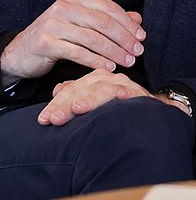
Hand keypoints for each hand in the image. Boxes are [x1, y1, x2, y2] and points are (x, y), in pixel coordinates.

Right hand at [0, 0, 144, 80]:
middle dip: (124, 38)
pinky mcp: (46, 42)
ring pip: (92, 38)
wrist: (22, 51)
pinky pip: (78, 52)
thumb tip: (137, 19)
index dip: (127, 23)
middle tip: (137, 51)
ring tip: (127, 61)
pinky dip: (96, 60)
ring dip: (114, 52)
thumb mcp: (83, 23)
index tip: (141, 36)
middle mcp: (64, 7)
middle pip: (103, 22)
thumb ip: (108, 20)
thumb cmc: (56, 36)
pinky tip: (108, 67)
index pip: (108, 7)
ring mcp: (54, 24)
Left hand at [37, 68, 151, 125]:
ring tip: (77, 109)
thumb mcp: (93, 103)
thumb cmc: (117, 110)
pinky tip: (119, 99)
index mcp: (96, 80)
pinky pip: (132, 93)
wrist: (149, 115)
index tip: (43, 120)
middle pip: (84, 88)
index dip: (56, 103)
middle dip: (67, 104)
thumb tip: (57, 89)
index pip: (72, 89)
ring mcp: (125, 85)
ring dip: (91, 99)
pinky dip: (126, 94)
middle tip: (53, 119)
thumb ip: (77, 95)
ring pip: (104, 90)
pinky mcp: (140, 94)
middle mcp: (109, 80)